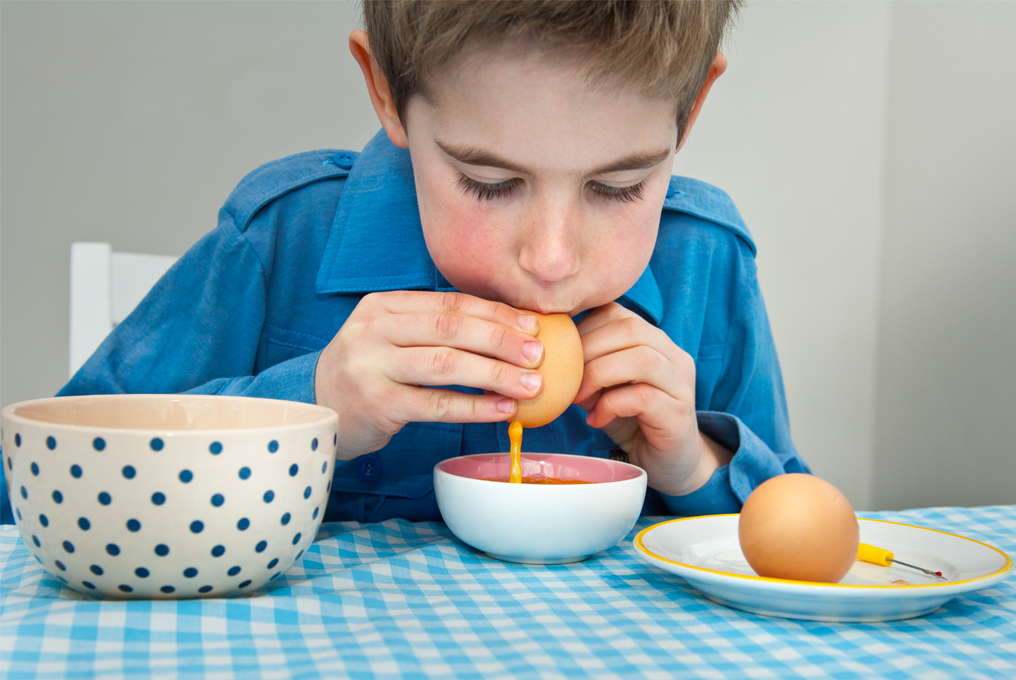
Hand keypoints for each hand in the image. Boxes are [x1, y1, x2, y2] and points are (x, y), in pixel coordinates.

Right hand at [315, 291, 543, 459]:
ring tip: (531, 384)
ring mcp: (373, 366)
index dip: (495, 313)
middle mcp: (375, 330)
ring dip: (495, 373)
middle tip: (538, 354)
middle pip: (451, 328)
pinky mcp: (378, 404)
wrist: (316, 407)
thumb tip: (507, 331)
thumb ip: (433, 328)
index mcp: (383, 306)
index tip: (532, 325)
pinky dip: (475, 406)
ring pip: (447, 364)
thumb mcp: (390, 337)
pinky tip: (503, 409)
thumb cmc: (368, 372)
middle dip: (502, 339)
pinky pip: (437, 404)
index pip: (449, 303)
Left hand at [574, 303, 731, 495]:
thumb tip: (546, 355)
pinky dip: (611, 405)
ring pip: (641, 359)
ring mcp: (680, 383)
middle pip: (630, 328)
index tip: (561, 353)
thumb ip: (584, 367)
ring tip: (578, 397)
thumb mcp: (602, 388)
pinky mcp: (678, 413)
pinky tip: (597, 419)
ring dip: (599, 374)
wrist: (667, 462)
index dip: (583, 327)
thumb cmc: (631, 420)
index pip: (618, 313)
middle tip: (565, 377)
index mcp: (654, 340)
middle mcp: (673, 355)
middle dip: (587, 349)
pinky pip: (643, 397)